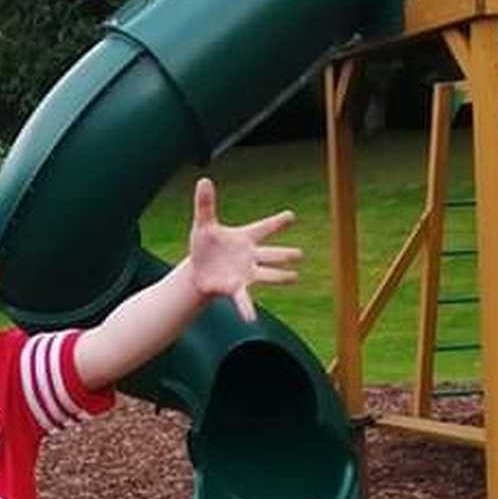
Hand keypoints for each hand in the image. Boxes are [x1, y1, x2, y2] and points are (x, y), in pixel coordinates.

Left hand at [185, 178, 300, 322]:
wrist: (197, 272)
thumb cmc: (205, 247)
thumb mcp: (203, 224)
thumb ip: (205, 204)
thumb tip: (203, 179)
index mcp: (244, 238)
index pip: (263, 227)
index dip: (276, 222)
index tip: (290, 216)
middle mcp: (250, 256)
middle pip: (270, 253)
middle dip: (284, 253)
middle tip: (299, 254)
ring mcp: (246, 273)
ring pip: (267, 274)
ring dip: (280, 276)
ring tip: (294, 277)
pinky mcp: (236, 288)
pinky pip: (244, 299)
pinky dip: (247, 309)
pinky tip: (251, 319)